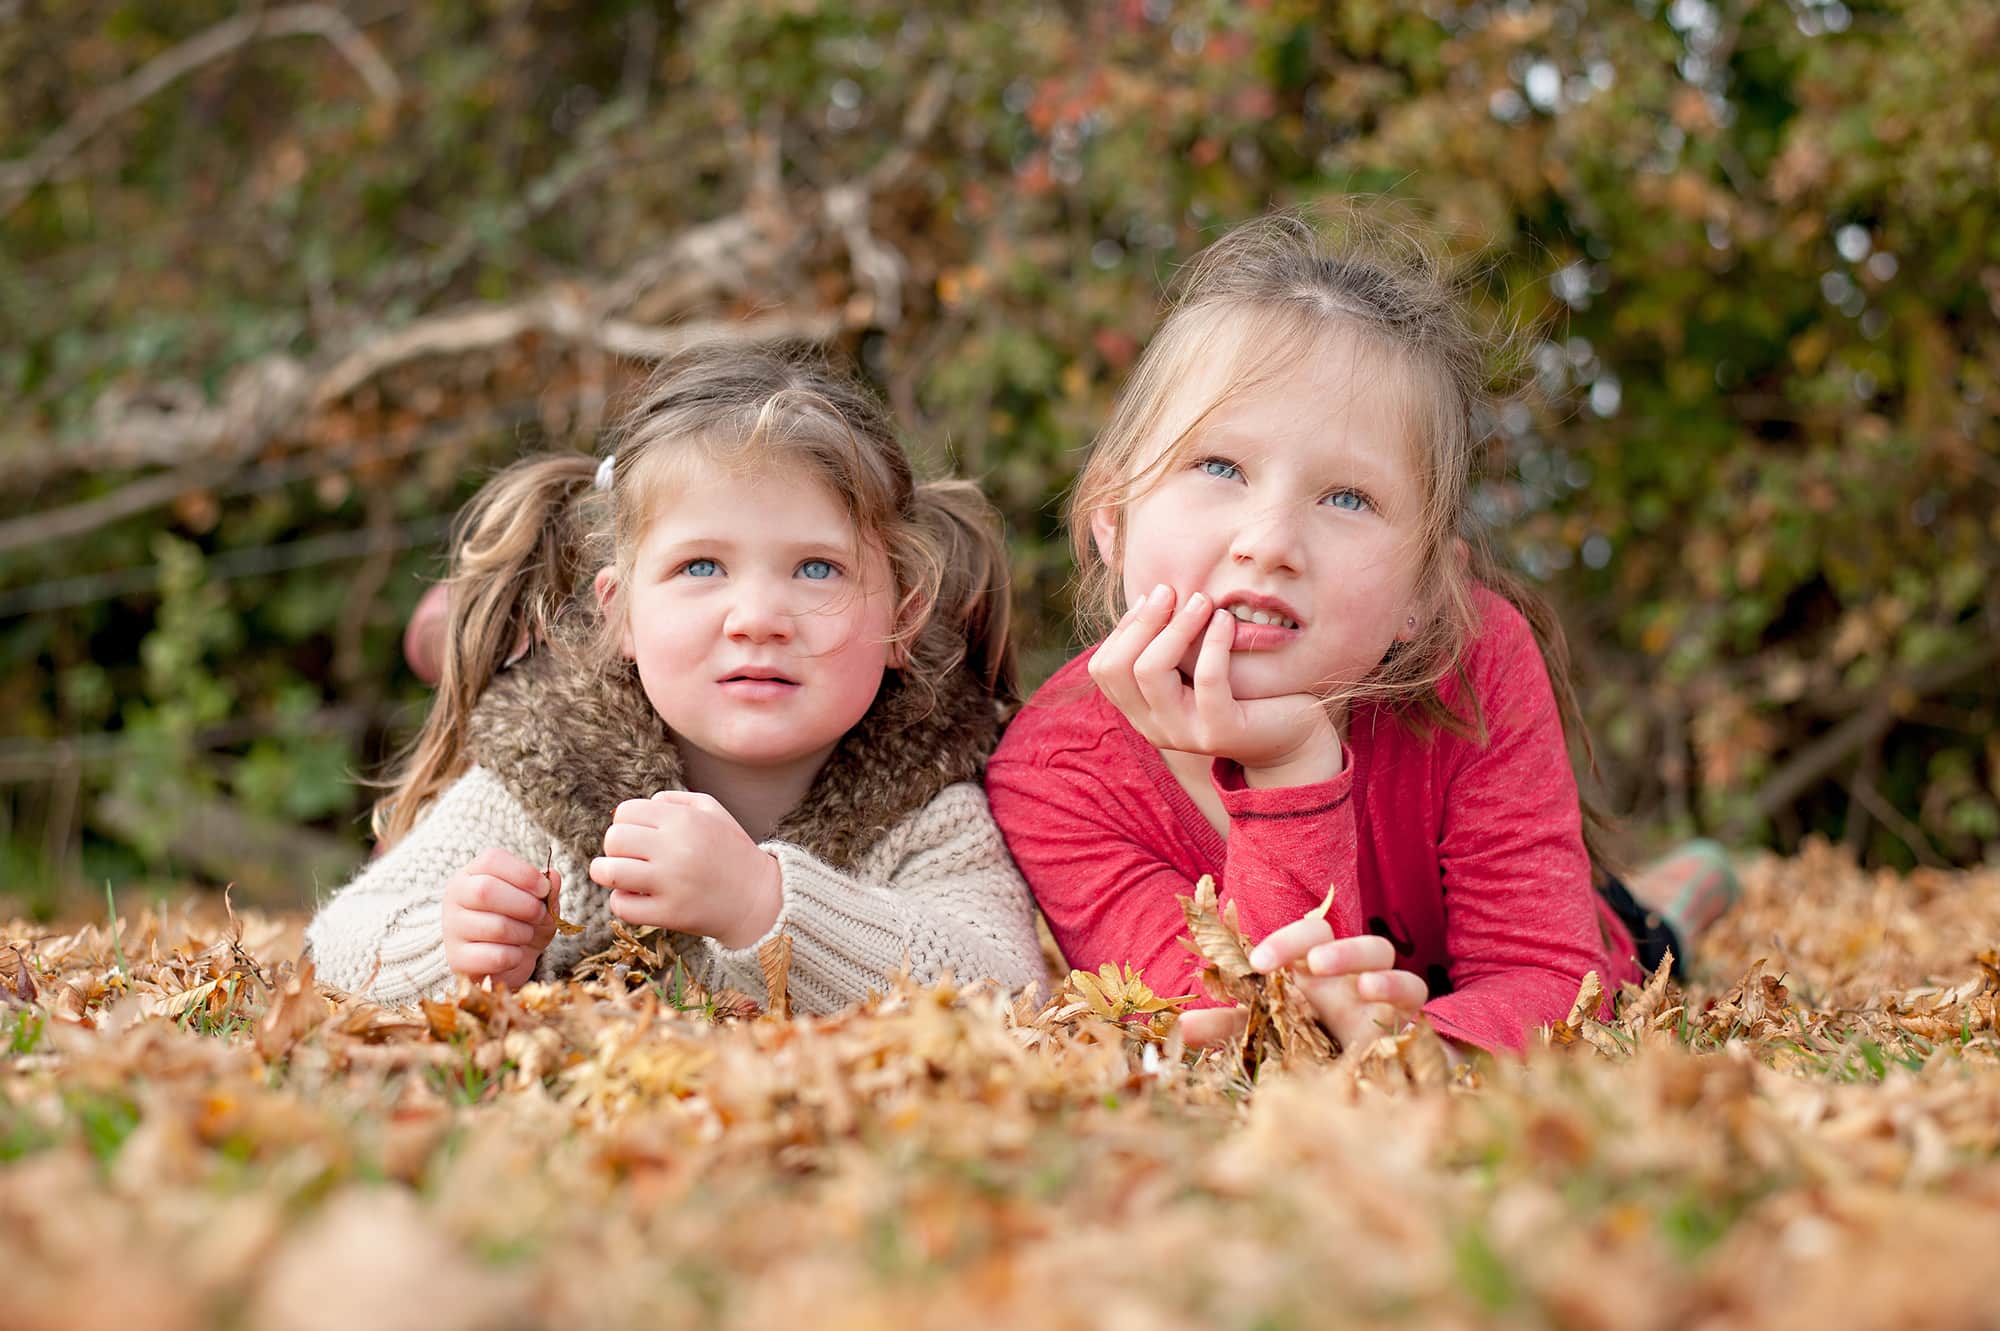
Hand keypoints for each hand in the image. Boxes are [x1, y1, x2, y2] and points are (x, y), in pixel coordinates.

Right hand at [441, 848, 559, 988]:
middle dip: (525, 905)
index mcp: (473, 874)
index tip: (544, 888)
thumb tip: (553, 876)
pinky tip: (513, 955)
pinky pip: (497, 956)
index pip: (492, 860)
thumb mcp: (538, 903)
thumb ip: (547, 889)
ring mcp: (452, 928)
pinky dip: (515, 957)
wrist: (505, 966)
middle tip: (539, 915)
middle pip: (486, 890)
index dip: (524, 873)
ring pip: (496, 927)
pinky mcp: (457, 959)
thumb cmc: (520, 925)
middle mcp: (455, 896)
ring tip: (525, 935)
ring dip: (524, 933)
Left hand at [590, 791, 783, 948]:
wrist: (758, 899)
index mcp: (684, 820)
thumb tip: (628, 810)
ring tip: (620, 876)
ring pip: (608, 872)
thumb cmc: (730, 851)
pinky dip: (622, 902)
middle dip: (615, 848)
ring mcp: (671, 884)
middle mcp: (675, 849)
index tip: (637, 837)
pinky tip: (637, 898)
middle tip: (630, 857)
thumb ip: (672, 800)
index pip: (624, 812)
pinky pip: (621, 906)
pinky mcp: (669, 914)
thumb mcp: (712, 811)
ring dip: (606, 873)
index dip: (625, 824)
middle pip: (613, 839)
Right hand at [1088, 583, 1342, 786]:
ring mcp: (1183, 733)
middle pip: (1119, 668)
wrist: (1290, 737)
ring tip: (1202, 600)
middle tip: (1169, 590)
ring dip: (1175, 627)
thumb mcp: (1195, 665)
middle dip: (1142, 621)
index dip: (1122, 629)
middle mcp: (1153, 727)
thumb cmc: (1241, 692)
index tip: (1150, 599)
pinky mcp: (1220, 732)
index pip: (1104, 669)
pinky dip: (1214, 642)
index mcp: (1141, 711)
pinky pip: (1207, 680)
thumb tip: (1150, 597)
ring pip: (1151, 672)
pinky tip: (1226, 619)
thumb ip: (1169, 645)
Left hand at [1178, 915, 1428, 1051]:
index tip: (1257, 964)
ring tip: (1332, 972)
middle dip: (1309, 939)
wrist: (1371, 1095)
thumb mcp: (1268, 1038)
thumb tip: (1178, 1024)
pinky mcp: (1409, 1021)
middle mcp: (1344, 974)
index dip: (1284, 940)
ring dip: (1355, 954)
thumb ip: (1227, 1029)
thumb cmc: (1317, 1052)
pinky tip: (1374, 996)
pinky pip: (1415, 991)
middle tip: (1294, 963)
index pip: (1301, 934)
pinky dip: (1397, 987)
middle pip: (1331, 930)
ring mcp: (1379, 992)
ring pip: (1379, 950)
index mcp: (1311, 972)